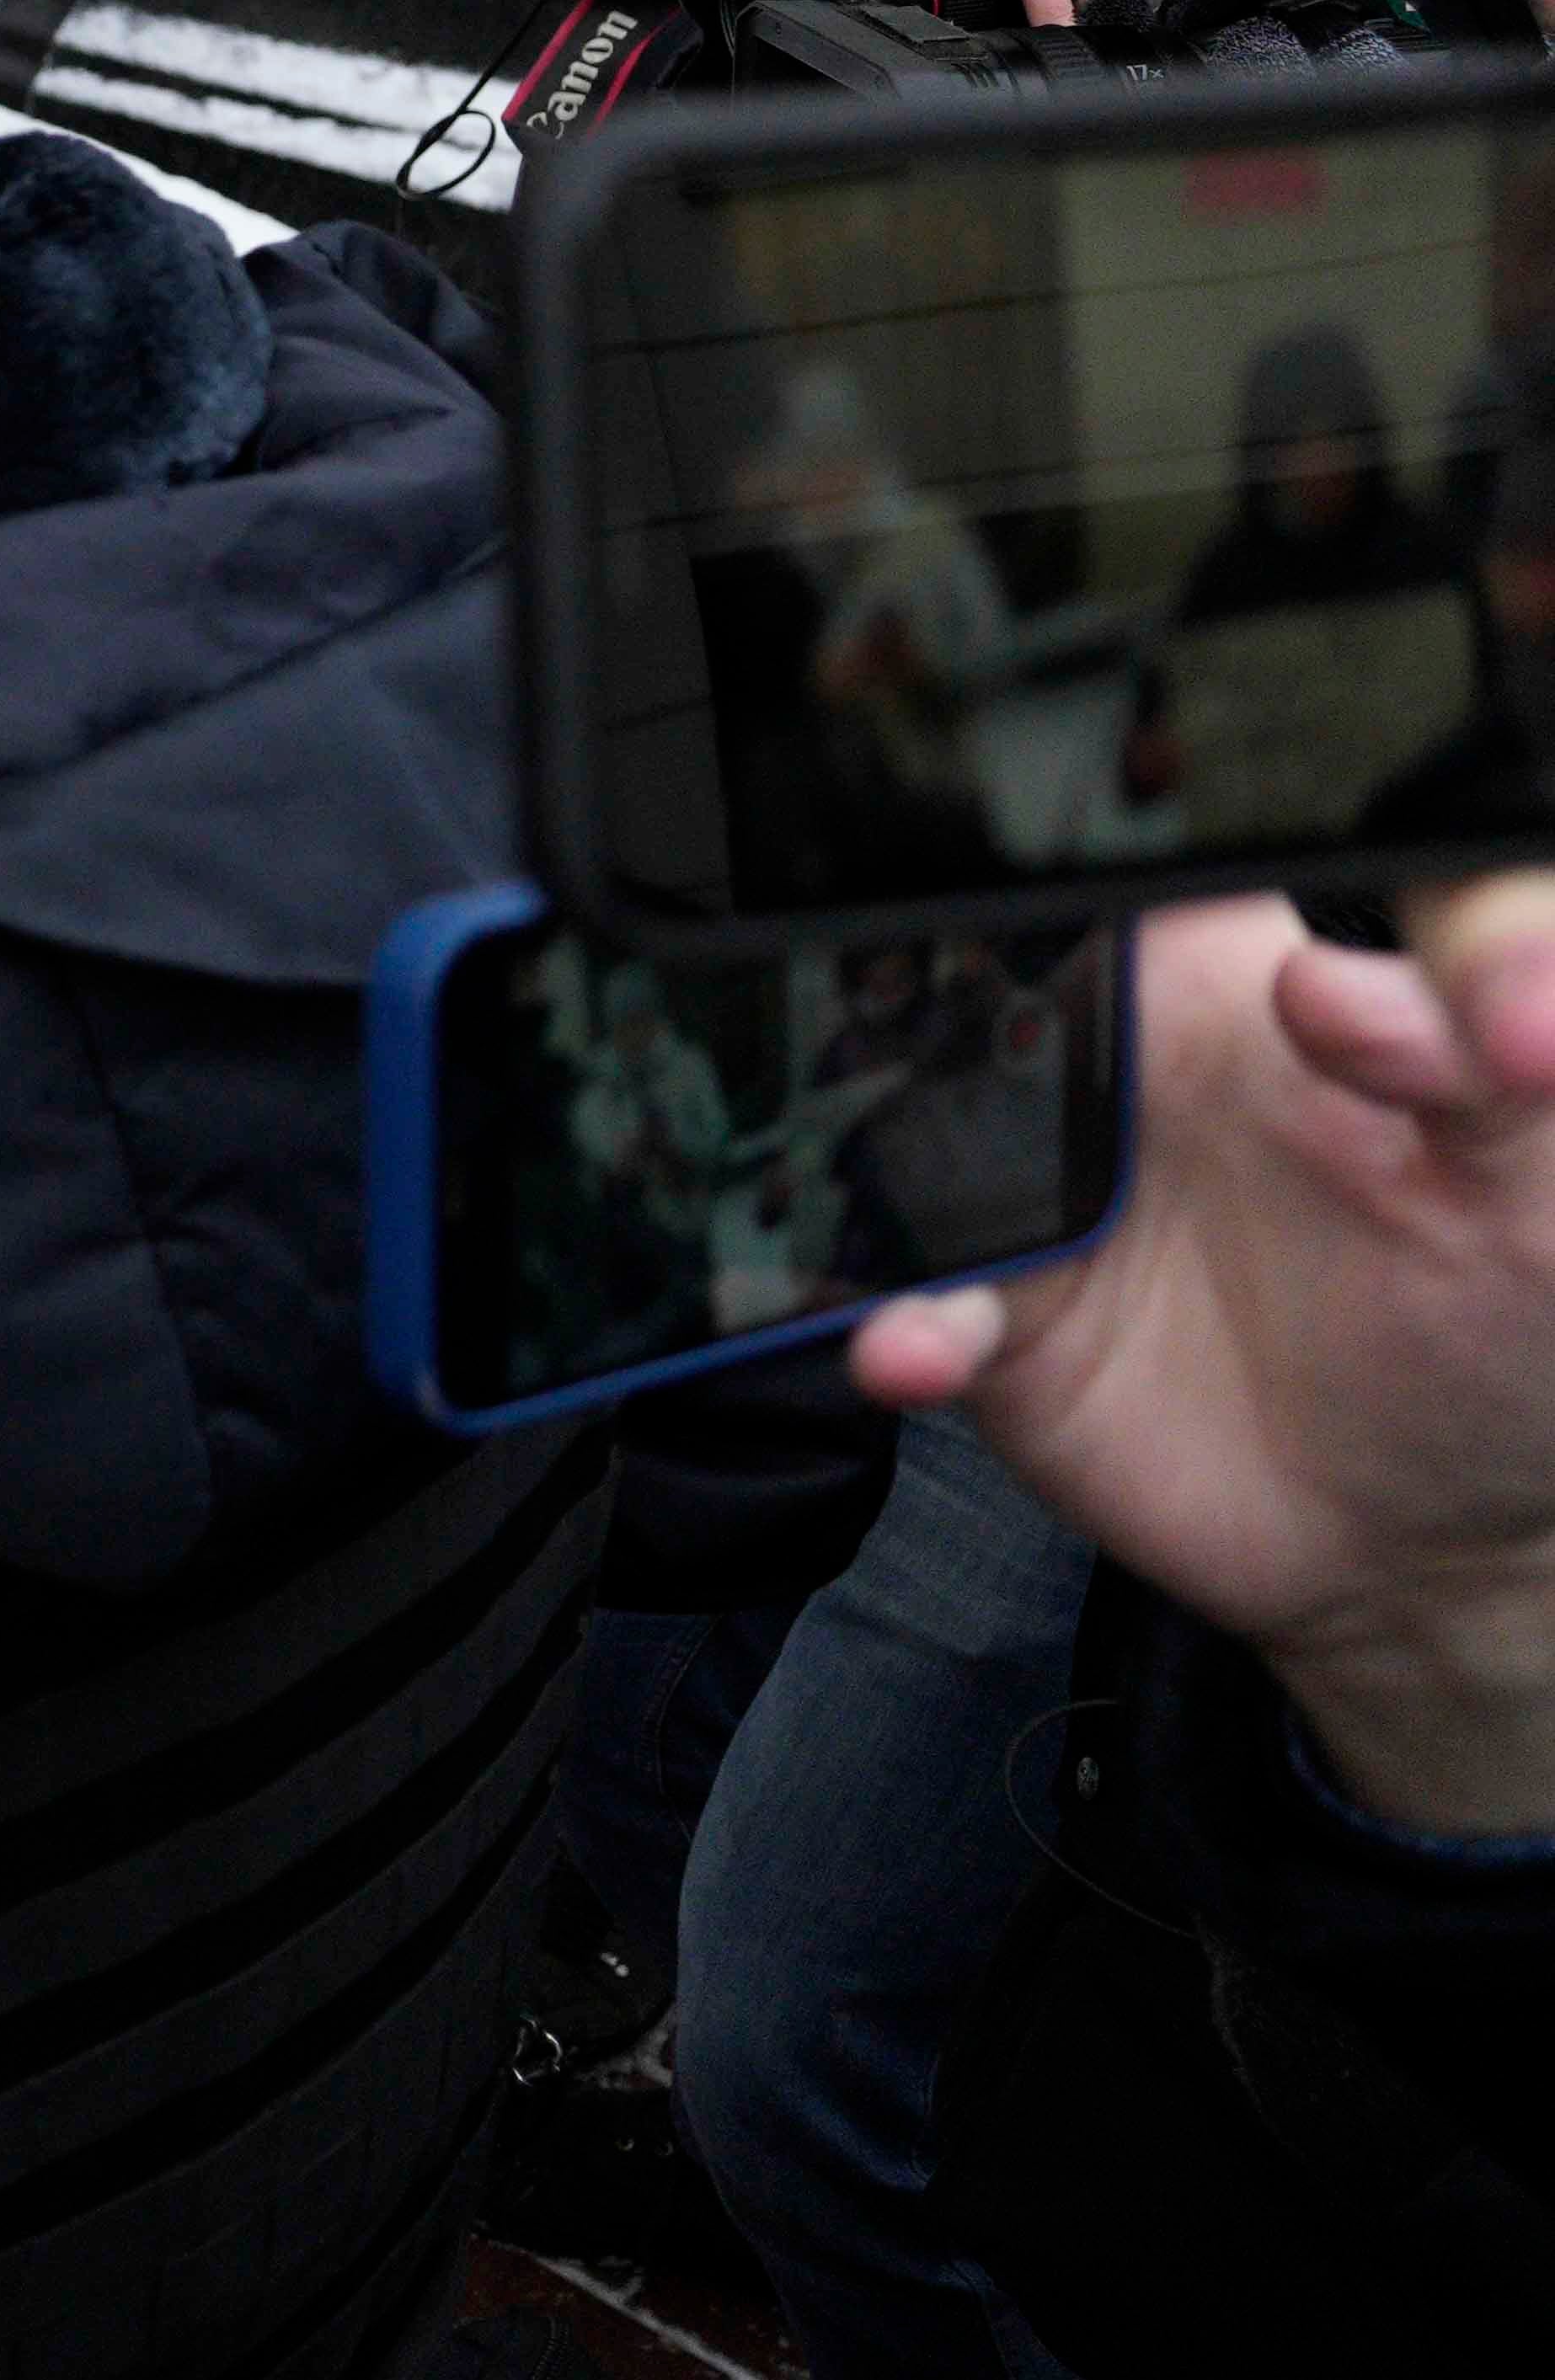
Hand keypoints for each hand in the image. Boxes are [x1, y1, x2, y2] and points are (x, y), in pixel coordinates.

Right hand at [853, 892, 1554, 1834]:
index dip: (1112, 841)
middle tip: (995, 1049)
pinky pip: (910, 1304)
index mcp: (1230, 988)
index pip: (1140, 865)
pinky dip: (897, 1323)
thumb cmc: (1508, 1322)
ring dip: (890, 1161)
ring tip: (954, 1210)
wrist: (1427, 1538)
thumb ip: (1492, 1059)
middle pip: (961, 976)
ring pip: (904, 1134)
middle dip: (925, 991)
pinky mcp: (998, 1325)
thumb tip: (1380, 992)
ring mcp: (1040, 1197)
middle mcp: (1108, 1073)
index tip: (1182, 915)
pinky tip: (927, 1341)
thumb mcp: (1547, 1178)